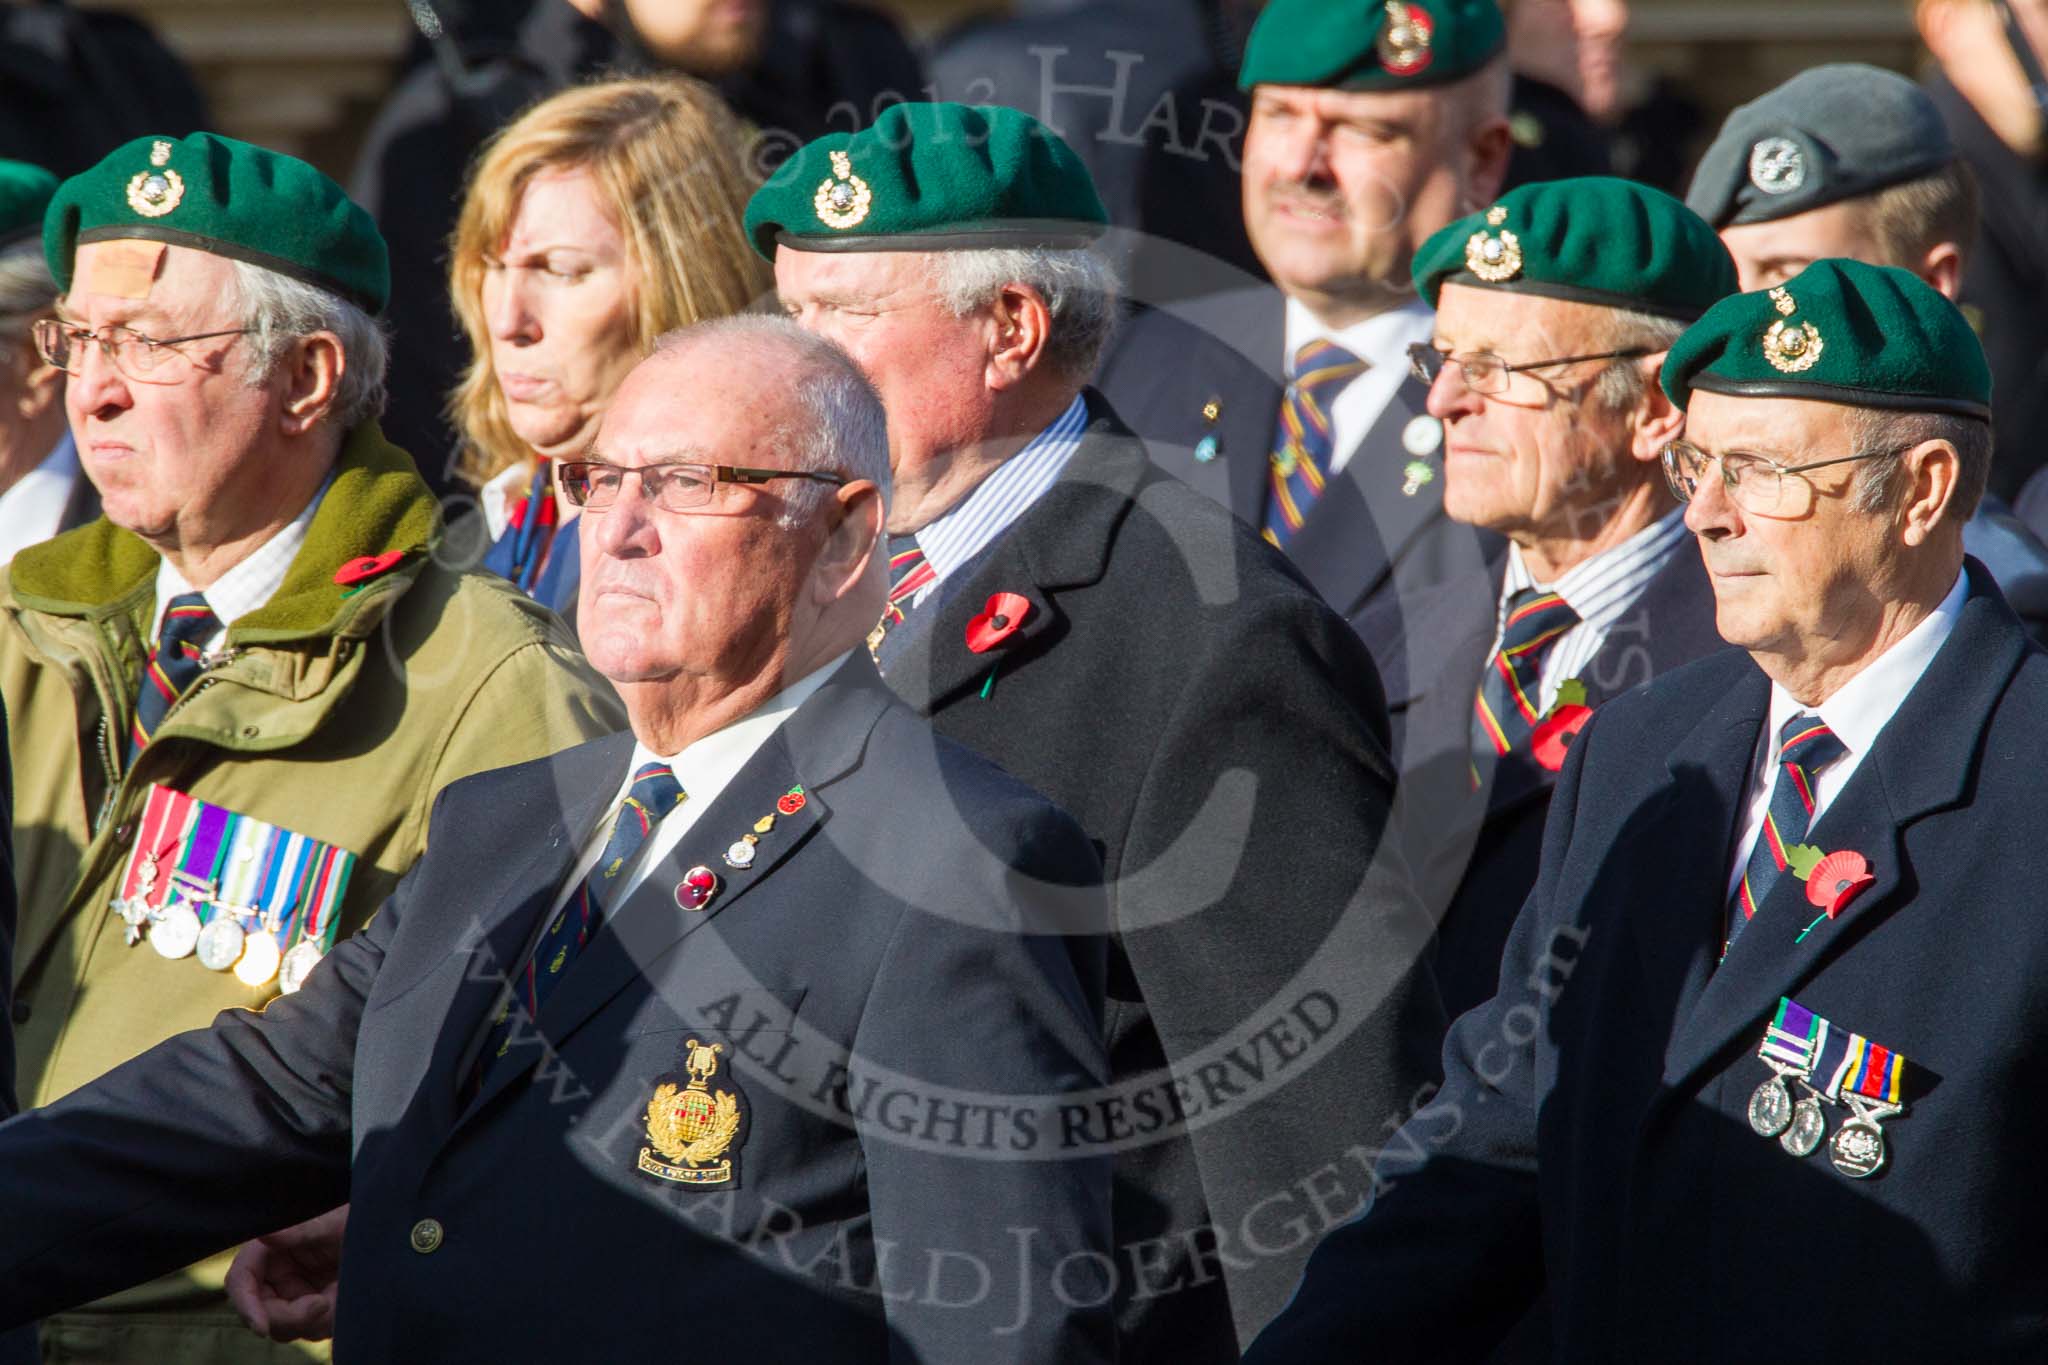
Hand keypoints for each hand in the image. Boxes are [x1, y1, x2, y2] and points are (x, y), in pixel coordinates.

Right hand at [225, 1203, 347, 1341]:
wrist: (386, 1239)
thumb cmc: (357, 1220)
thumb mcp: (335, 1223)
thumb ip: (301, 1231)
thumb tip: (266, 1234)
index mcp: (270, 1249)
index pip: (241, 1281)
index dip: (245, 1306)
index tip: (262, 1328)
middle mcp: (275, 1274)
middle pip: (260, 1312)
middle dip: (290, 1317)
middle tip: (325, 1304)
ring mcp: (292, 1294)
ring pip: (285, 1327)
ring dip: (314, 1320)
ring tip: (342, 1295)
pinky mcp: (312, 1309)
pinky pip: (310, 1328)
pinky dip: (327, 1321)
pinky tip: (344, 1300)